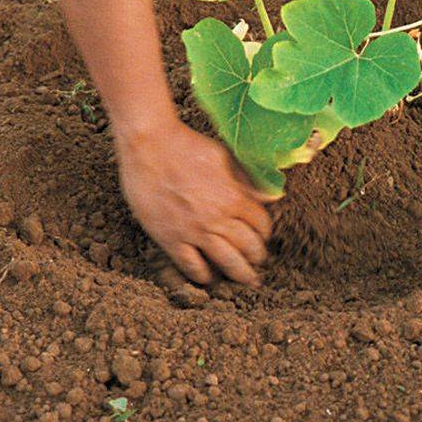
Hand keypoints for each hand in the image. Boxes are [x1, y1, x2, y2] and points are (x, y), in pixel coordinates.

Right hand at [115, 116, 272, 286]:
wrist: (149, 144)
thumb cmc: (186, 145)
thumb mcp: (224, 157)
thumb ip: (247, 180)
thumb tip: (271, 196)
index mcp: (233, 196)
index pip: (261, 224)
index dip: (264, 233)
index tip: (262, 236)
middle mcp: (217, 218)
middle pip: (248, 248)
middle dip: (257, 257)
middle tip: (257, 262)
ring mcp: (194, 231)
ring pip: (226, 263)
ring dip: (239, 273)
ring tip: (244, 277)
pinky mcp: (170, 239)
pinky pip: (192, 267)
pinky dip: (204, 276)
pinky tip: (208, 277)